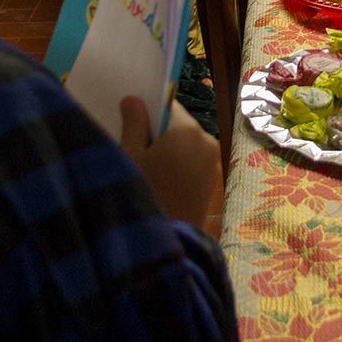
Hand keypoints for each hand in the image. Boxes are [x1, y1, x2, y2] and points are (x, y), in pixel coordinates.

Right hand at [118, 97, 219, 231]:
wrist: (165, 242)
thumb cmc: (144, 193)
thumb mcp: (129, 155)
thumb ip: (133, 123)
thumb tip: (133, 100)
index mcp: (187, 129)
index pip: (167, 105)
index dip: (148, 110)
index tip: (131, 121)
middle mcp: (206, 140)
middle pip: (178, 125)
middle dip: (158, 132)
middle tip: (134, 148)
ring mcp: (212, 162)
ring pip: (185, 144)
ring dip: (168, 149)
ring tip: (145, 167)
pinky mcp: (212, 181)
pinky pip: (192, 161)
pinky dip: (178, 164)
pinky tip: (159, 180)